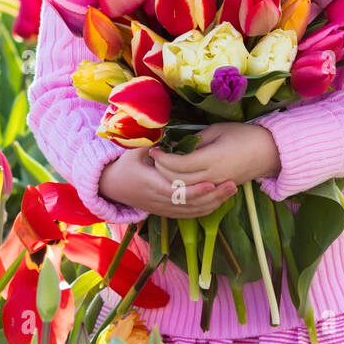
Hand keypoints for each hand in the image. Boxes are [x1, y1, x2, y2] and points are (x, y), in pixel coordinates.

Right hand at [98, 146, 237, 219]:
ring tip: (231, 190)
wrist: (111, 186)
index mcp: (150, 183)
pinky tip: (221, 200)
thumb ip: (152, 142)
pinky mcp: (166, 212)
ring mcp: (163, 209)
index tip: (212, 182)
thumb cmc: (124, 164)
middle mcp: (158, 200)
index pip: (176, 192)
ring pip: (191, 211)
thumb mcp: (134, 150)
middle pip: (189, 204)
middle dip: (212, 196)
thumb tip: (166, 128)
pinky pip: (189, 215)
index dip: (194, 190)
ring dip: (213, 203)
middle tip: (232, 184)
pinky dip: (205, 209)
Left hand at [149, 123, 280, 191]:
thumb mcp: (217, 130)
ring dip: (170, 180)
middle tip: (155, 157)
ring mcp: (216, 186)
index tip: (155, 149)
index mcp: (211, 159)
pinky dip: (182, 187)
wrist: (268, 152)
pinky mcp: (219, 190)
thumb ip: (195, 140)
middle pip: (178, 180)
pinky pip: (195, 193)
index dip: (163, 158)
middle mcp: (212, 176)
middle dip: (162, 170)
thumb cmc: (243, 135)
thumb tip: (175, 146)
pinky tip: (176, 177)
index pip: (178, 164)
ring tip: (162, 167)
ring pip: (185, 190)